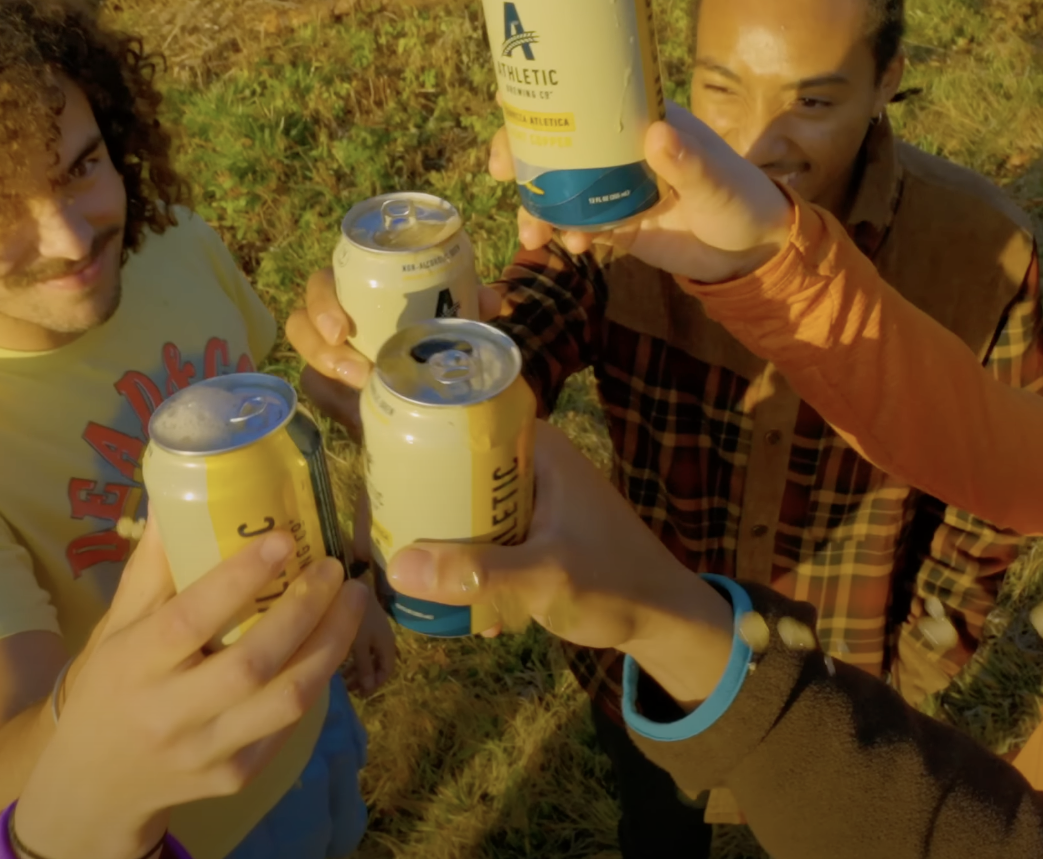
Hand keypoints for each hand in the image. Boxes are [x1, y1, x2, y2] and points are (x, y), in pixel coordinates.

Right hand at [13, 527, 369, 858]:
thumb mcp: (117, 626)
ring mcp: (207, 751)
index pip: (191, 618)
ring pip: (285, 701)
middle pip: (252, 663)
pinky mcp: (235, 777)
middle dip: (305, 610)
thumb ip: (153, 566)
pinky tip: (329, 644)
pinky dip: (315, 682)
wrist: (95, 786)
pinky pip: (289, 727)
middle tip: (336, 568)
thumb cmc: (110, 687)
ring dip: (330, 646)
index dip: (240, 578)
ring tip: (352, 601)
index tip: (284, 538)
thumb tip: (177, 493)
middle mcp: (169, 712)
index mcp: (134, 664)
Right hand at [288, 267, 505, 436]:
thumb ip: (467, 306)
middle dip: (319, 347)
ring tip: (362, 388)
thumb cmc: (436, 331)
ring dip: (328, 372)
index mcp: (355, 290)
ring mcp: (329, 354)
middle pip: (301, 322)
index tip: (342, 330)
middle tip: (356, 371)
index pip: (322, 286)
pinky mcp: (332, 387)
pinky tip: (355, 412)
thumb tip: (488, 302)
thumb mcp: (451, 318)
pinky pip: (318, 392)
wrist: (434, 376)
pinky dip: (334, 401)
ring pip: (305, 358)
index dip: (322, 303)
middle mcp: (335, 318)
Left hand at [344, 600, 397, 696]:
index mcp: (388, 644)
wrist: (352, 580)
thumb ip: (364, 666)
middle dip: (365, 678)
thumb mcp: (359, 643)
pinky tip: (338, 657)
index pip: (388, 670)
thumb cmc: (356, 614)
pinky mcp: (363, 623)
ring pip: (369, 655)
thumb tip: (369, 688)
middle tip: (348, 688)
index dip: (376, 684)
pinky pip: (362, 645)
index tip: (361, 694)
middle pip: (378, 664)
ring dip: (357, 667)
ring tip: (341, 677)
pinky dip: (353, 655)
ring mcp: (374, 630)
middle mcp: (383, 638)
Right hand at [384, 422, 732, 701]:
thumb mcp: (545, 580)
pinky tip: (451, 607)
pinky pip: (479, 535)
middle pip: (449, 467)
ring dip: (436, 542)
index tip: (375, 491)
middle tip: (380, 545)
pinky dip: (462, 564)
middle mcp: (528, 462)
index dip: (408, 447)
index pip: (457, 422)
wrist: (667, 621)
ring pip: (460, 506)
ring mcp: (529, 498)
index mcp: (535, 447)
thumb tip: (397, 566)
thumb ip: (479, 575)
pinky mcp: (531, 532)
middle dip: (414, 507)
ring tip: (405, 580)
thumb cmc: (618, 586)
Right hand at [488, 104, 793, 283]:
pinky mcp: (614, 223)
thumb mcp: (717, 181)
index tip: (509, 108)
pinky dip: (563, 233)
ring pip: (558, 186)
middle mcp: (618, 148)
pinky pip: (575, 223)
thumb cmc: (741, 198)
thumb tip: (657, 136)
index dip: (541, 99)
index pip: (583, 96)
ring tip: (535, 234)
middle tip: (503, 175)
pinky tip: (571, 247)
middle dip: (522, 155)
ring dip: (537, 205)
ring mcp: (611, 186)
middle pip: (555, 141)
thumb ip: (689, 164)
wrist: (752, 251)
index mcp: (640, 120)